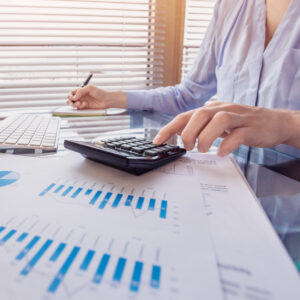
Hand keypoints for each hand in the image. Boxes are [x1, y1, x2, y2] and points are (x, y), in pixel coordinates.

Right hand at [66, 85, 126, 109]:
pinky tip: (85, 104)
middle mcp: (81, 96)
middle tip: (72, 101)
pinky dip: (80, 107)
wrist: (107, 100)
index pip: (72, 92)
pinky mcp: (86, 107)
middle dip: (70, 100)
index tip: (72, 97)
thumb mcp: (90, 88)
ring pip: (74, 104)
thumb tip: (74, 97)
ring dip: (75, 104)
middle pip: (71, 99)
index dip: (70, 95)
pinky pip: (79, 108)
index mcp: (81, 90)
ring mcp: (83, 102)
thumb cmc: (100, 92)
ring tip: (79, 103)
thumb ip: (80, 91)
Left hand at [153, 102, 296, 155]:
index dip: (169, 128)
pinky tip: (221, 153)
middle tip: (188, 147)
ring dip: (206, 137)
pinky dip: (227, 144)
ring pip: (219, 120)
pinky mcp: (252, 129)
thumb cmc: (243, 123)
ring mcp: (239, 118)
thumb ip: (202, 125)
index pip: (186, 115)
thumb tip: (181, 134)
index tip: (157, 141)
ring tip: (202, 149)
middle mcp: (223, 110)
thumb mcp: (219, 122)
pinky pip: (238, 135)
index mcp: (212, 109)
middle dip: (188, 133)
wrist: (275, 122)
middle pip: (200, 115)